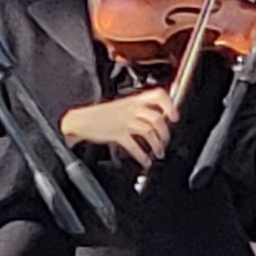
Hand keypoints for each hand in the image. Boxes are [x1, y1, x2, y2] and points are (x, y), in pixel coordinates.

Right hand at [60, 91, 174, 169]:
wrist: (80, 120)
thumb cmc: (100, 114)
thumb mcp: (121, 105)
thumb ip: (137, 109)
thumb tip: (155, 117)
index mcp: (134, 100)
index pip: (158, 94)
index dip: (169, 105)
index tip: (174, 117)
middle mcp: (132, 109)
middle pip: (157, 118)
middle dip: (165, 133)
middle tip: (165, 142)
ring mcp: (125, 121)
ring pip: (148, 132)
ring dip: (156, 145)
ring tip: (158, 153)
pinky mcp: (117, 134)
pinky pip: (134, 146)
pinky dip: (142, 156)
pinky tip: (145, 161)